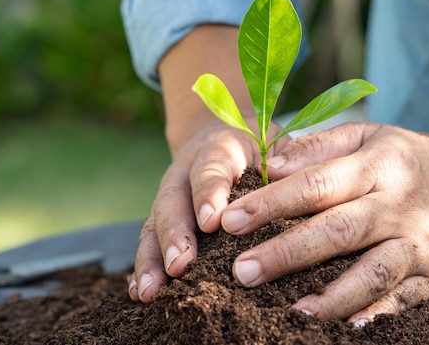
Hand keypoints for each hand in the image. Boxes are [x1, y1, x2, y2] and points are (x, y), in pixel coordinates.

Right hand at [128, 119, 287, 302]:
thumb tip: (287, 181)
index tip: (211, 222)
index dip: (209, 193)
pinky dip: (144, 266)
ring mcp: (171, 195)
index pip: (211, 167)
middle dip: (174, 235)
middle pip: (174, 200)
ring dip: (152, 258)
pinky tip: (141, 293)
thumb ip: (287, 161)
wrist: (220, 134)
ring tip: (152, 291)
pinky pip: (149, 240)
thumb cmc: (259, 148)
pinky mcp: (164, 216)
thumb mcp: (276, 144)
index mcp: (220, 148)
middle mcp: (186, 170)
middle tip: (178, 266)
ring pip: (155, 223)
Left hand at [219, 69, 428, 324]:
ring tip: (291, 311)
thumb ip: (319, 145)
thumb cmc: (408, 157)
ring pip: (374, 270)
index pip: (315, 184)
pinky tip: (350, 326)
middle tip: (242, 271)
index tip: (228, 221)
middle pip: (338, 231)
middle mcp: (398, 203)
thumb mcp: (368, 135)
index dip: (270, 203)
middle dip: (287, 253)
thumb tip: (270, 162)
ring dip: (333, 295)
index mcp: (376, 165)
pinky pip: (407, 296)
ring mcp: (420, 240)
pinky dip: (379, 312)